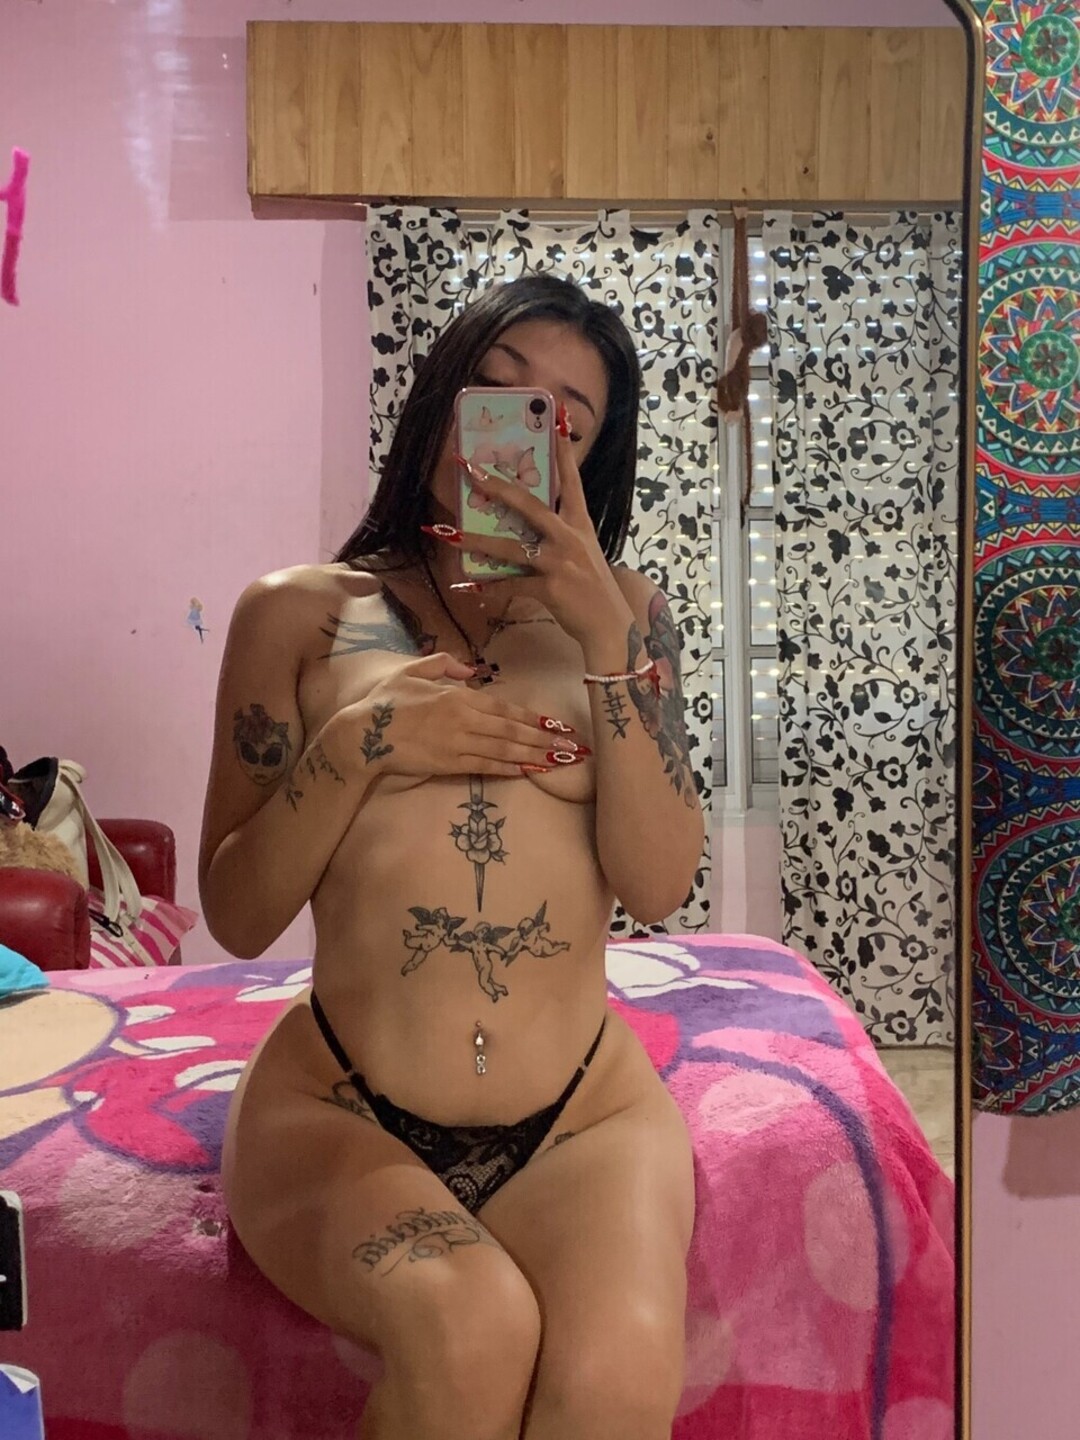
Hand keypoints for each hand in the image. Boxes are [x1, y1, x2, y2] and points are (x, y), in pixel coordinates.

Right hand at [329, 651, 583, 780]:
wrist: (362, 733)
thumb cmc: (386, 699)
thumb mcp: (414, 669)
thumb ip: (443, 664)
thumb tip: (468, 669)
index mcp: (457, 695)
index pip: (504, 707)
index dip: (532, 717)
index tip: (556, 723)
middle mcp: (463, 719)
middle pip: (511, 730)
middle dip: (545, 738)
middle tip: (572, 745)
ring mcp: (456, 744)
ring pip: (504, 750)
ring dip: (535, 755)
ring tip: (560, 760)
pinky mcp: (447, 764)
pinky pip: (485, 766)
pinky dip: (509, 768)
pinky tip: (529, 770)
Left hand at [438, 409, 634, 648]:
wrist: (610, 626)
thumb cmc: (592, 588)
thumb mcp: (583, 552)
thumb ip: (559, 534)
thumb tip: (524, 524)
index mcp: (580, 524)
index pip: (572, 480)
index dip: (563, 451)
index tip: (557, 420)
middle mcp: (570, 537)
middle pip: (530, 505)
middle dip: (498, 487)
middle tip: (471, 470)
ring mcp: (560, 562)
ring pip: (511, 547)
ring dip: (478, 541)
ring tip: (451, 536)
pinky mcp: (551, 588)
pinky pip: (512, 584)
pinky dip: (490, 587)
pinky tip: (469, 588)